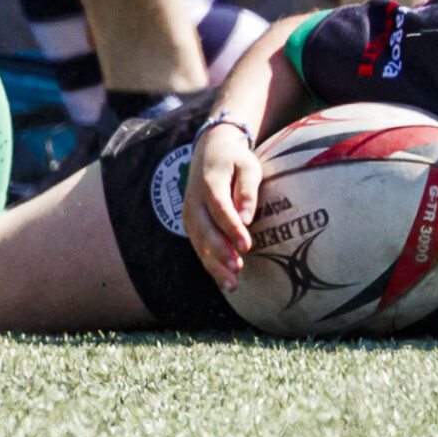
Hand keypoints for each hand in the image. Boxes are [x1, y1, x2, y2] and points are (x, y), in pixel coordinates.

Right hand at [182, 120, 265, 296]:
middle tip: (237, 268)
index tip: (246, 245)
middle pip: (204, 228)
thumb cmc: (234, 161)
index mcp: (209, 181)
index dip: (231, 227)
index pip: (219, 207)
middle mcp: (194, 200)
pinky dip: (209, 264)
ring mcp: (189, 213)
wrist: (208, 151)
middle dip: (219, 251)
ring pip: (198, 242)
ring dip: (214, 264)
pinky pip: (198, 246)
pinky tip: (224, 282)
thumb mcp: (248, 166)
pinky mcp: (191, 224)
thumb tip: (246, 219)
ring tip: (232, 284)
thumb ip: (247, 190)